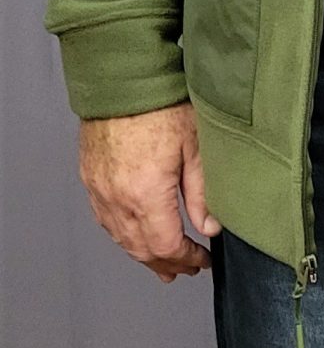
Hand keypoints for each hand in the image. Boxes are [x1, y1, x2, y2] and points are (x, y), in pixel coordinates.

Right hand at [78, 104, 220, 283]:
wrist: (122, 77)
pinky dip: (122, 234)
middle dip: (165, 263)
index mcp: (145, 193)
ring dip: (142, 253)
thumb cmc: (161, 104)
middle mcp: (116, 197)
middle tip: (185, 270)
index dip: (186, 259)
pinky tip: (134, 236)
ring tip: (160, 264)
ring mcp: (98, 188)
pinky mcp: (90, 177)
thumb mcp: (196, 148)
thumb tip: (209, 228)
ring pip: (119, 237)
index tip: (202, 260)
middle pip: (140, 248)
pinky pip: (104, 218)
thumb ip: (202, 194)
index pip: (166, 245)